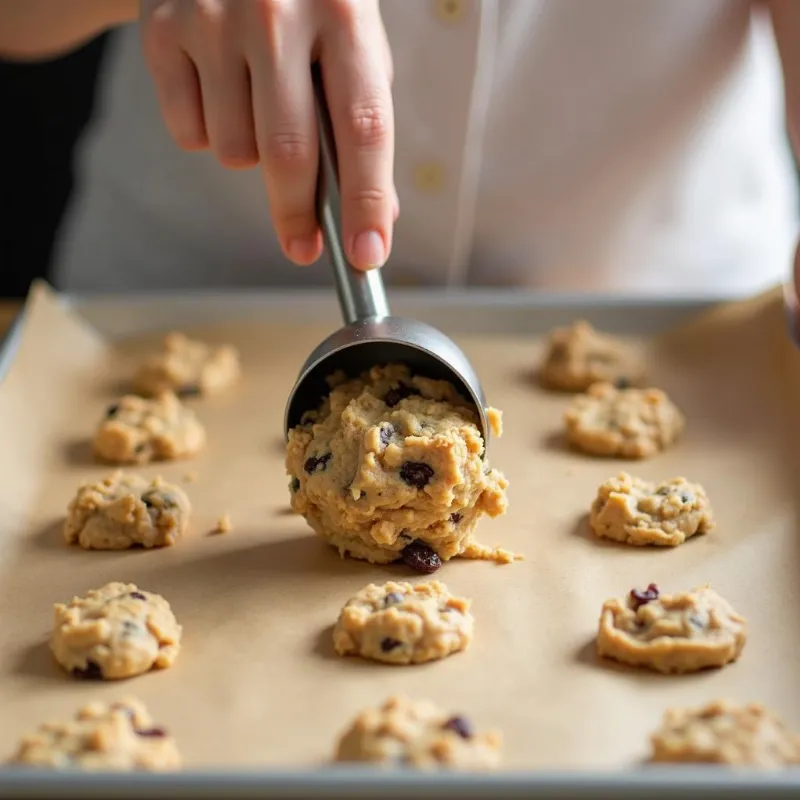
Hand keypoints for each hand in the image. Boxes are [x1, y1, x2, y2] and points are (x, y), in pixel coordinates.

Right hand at [139, 0, 396, 269]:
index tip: (367, 253)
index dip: (366, 201)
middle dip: (298, 215)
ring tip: (256, 107)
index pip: (363, 127)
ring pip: (233, 151)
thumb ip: (362, 120)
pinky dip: (208, 134)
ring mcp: (212, 17)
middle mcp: (277, 12)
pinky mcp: (162, 30)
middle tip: (303, 247)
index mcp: (344, 14)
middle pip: (288, 152)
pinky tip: (218, 90)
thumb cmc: (305, 3)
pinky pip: (189, 133)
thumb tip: (378, 214)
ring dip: (250, 158)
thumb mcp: (350, 42)